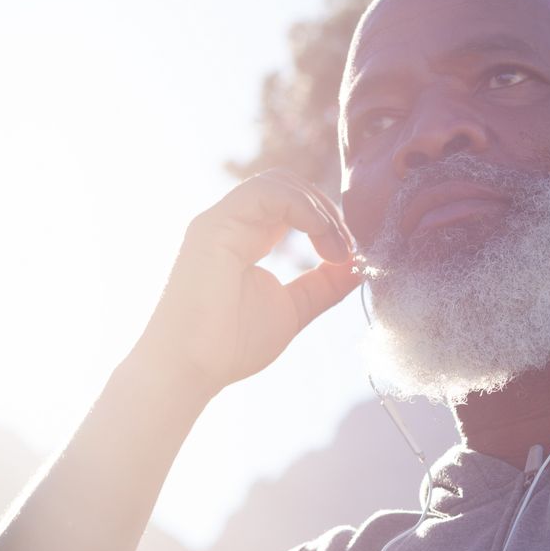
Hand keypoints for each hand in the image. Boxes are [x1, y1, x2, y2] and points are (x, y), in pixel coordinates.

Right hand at [135, 168, 361, 398]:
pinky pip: (265, 193)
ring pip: (279, 182)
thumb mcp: (294, 309)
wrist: (190, 368)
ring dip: (320, 211)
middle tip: (348, 252)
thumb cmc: (230, 344)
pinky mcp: (214, 226)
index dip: (329, 221)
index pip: (293, 203)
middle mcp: (233, 222)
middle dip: (329, 212)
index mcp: (249, 237)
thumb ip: (324, 286)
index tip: (350, 256)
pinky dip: (303, 208)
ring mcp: (221, 220)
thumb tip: (359, 265)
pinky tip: (321, 238)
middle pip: (290, 184)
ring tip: (337, 252)